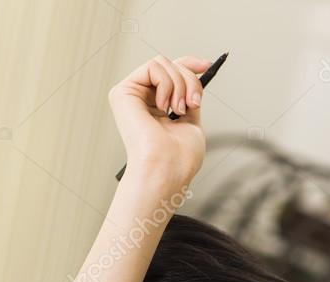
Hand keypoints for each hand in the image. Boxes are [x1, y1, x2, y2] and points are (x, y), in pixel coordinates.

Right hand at [108, 54, 211, 187]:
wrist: (167, 169)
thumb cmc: (180, 158)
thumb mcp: (191, 121)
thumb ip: (189, 96)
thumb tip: (195, 74)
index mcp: (157, 108)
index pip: (171, 74)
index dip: (189, 64)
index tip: (207, 65)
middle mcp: (142, 100)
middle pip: (171, 66)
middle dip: (189, 81)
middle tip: (192, 104)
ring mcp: (131, 96)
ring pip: (163, 63)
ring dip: (180, 85)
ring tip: (178, 109)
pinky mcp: (122, 92)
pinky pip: (153, 66)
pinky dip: (166, 84)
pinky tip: (163, 106)